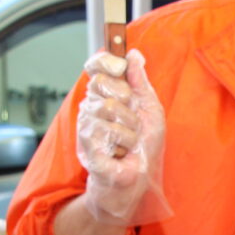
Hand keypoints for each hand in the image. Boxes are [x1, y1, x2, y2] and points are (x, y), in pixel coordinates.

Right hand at [75, 49, 171, 225]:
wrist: (137, 181)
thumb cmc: (142, 147)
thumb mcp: (149, 109)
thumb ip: (140, 81)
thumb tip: (134, 54)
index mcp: (103, 96)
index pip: (94, 66)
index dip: (105, 61)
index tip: (120, 66)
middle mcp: (89, 108)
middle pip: (102, 83)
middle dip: (127, 102)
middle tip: (131, 122)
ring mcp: (86, 128)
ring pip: (110, 109)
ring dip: (130, 129)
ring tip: (129, 143)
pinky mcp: (87, 148)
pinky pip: (111, 133)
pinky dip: (127, 145)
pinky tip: (122, 154)